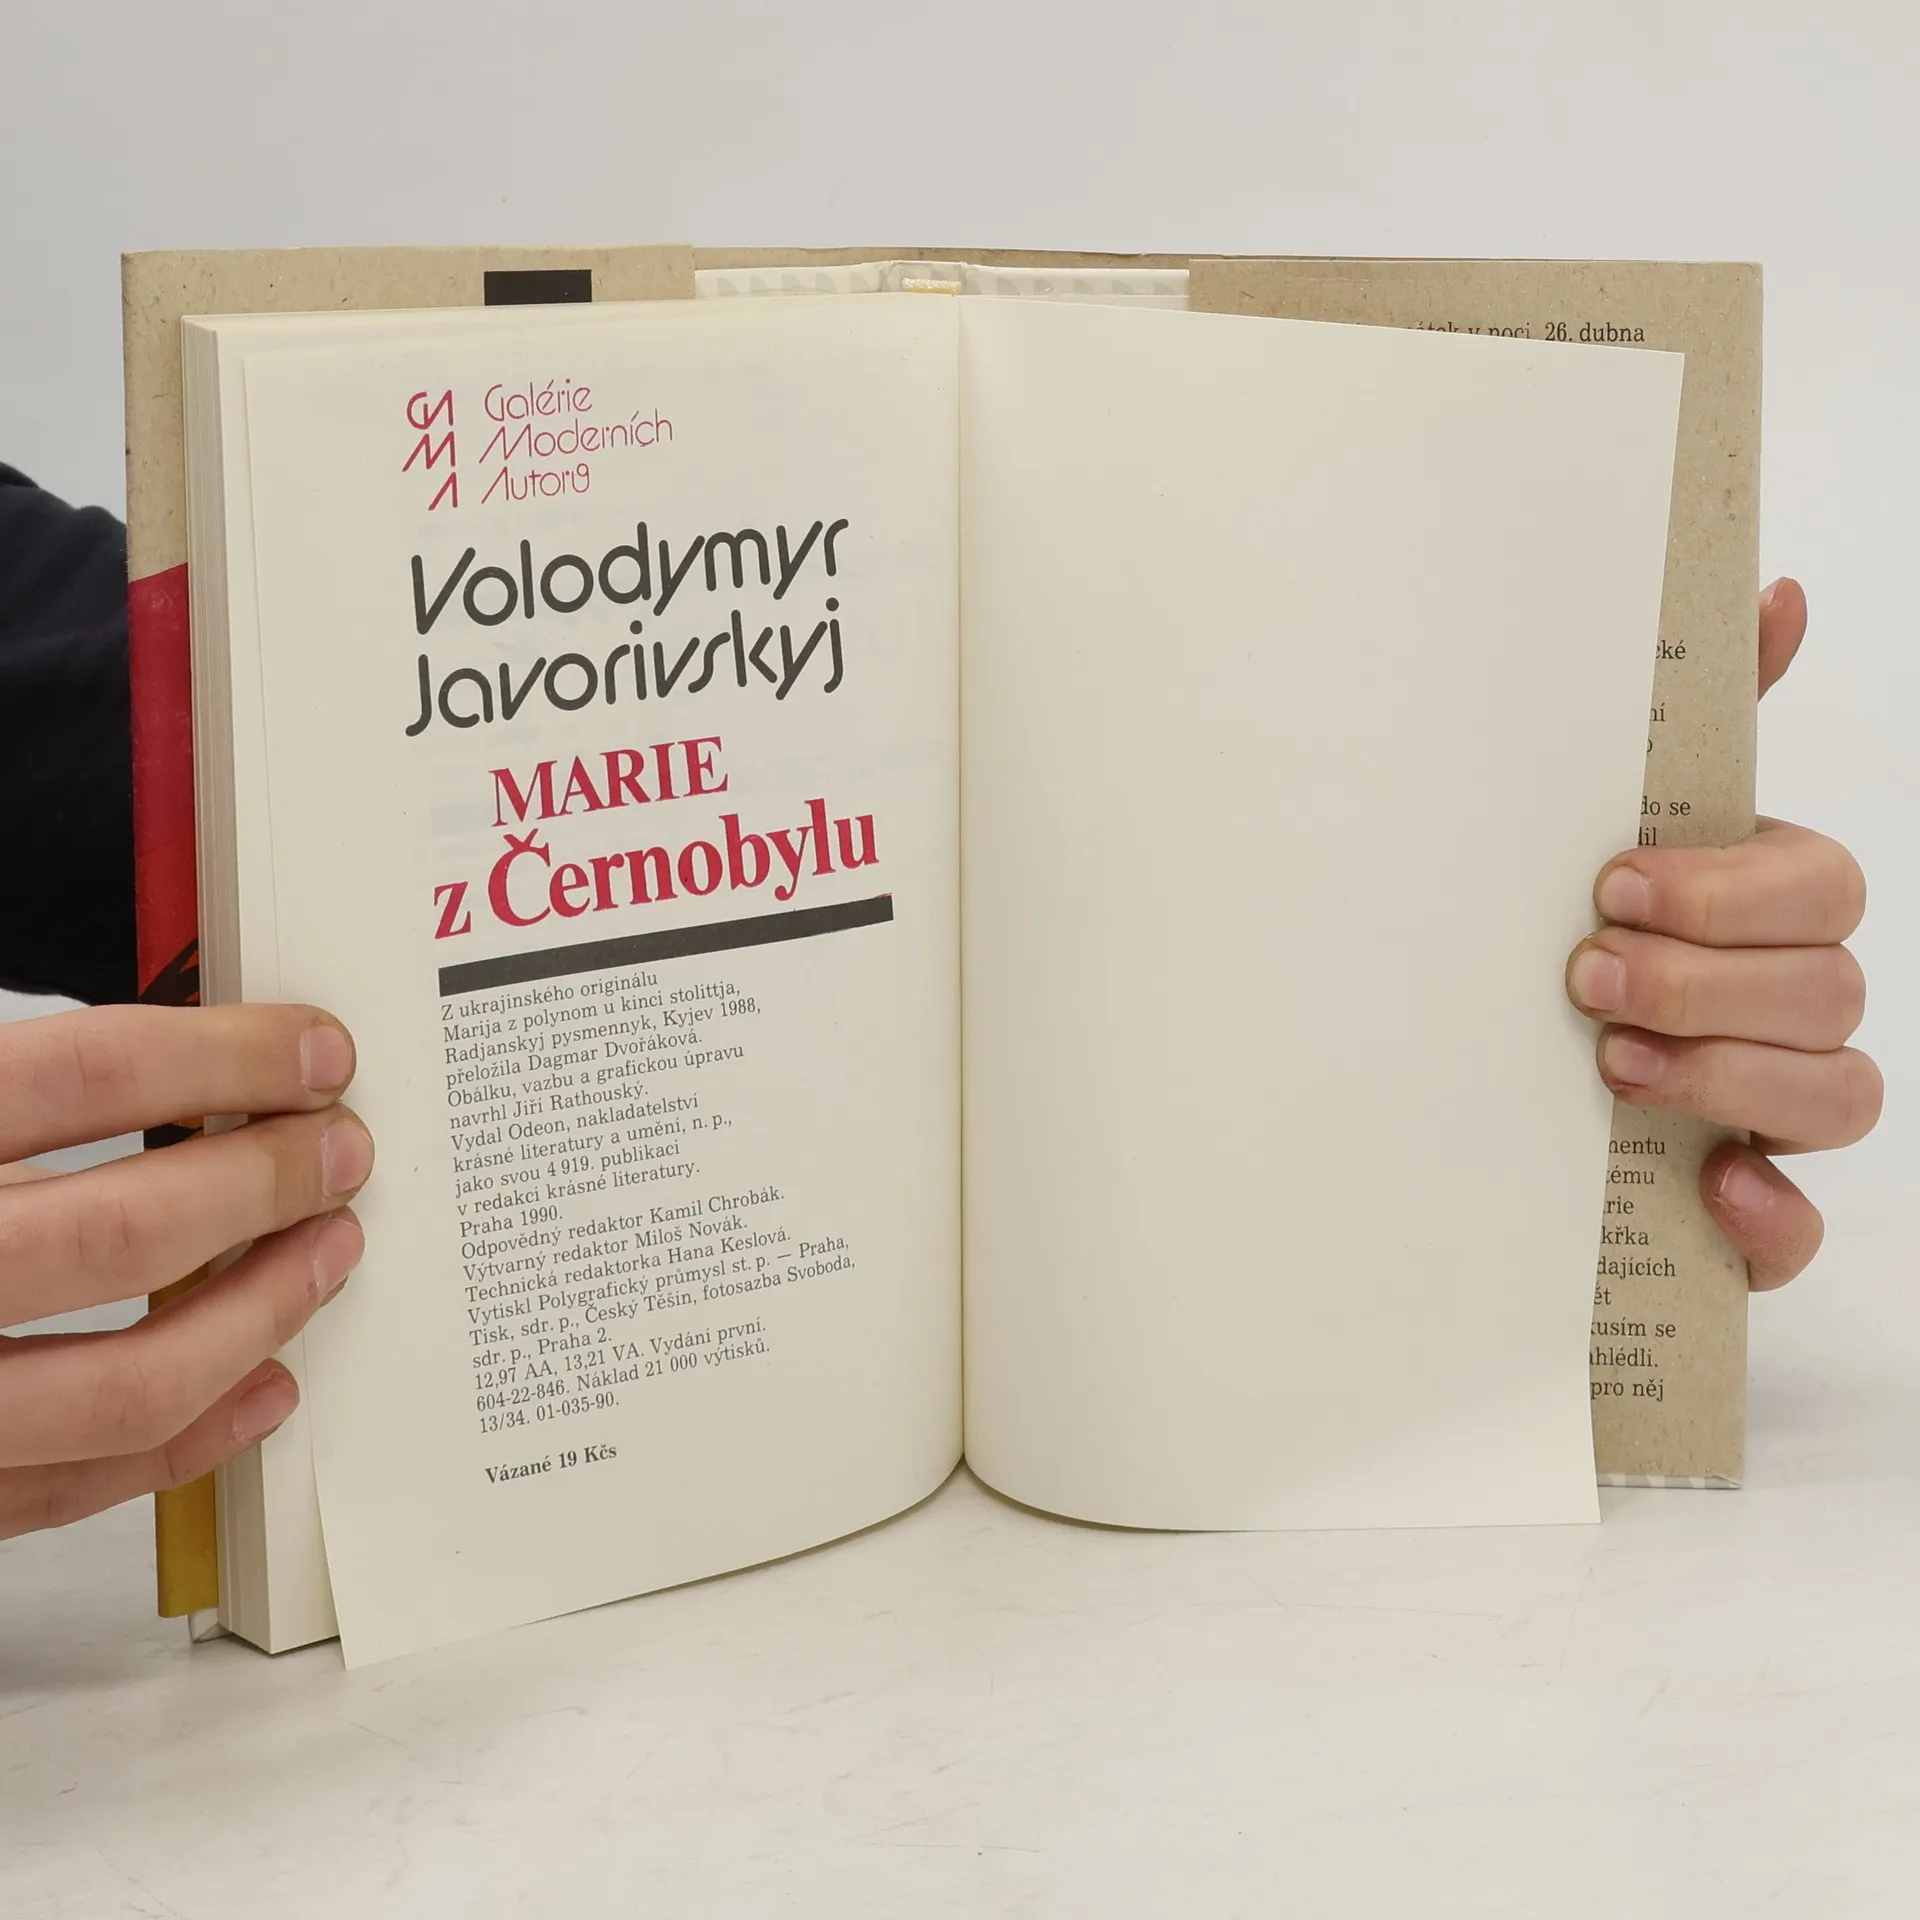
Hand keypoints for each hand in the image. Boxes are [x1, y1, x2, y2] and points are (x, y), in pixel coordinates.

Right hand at [0, 1004, 371, 1536]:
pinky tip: (262, 1386)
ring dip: (256, 1316)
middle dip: (265, 1183)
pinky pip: (69, 1492)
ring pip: (122, 1385)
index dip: (223, 1055)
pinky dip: (188, 1444)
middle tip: (342, 1149)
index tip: (314, 1048)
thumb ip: (3, 1092)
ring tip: (327, 1254)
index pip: (85, 1075)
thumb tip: (179, 1059)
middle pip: (124, 1229)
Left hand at [1565, 578, 1878, 1288]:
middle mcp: (1783, 1007)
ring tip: (1613, 1066)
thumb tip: (1774, 592)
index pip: (1819, 885)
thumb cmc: (1559, 935)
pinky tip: (1712, 1184)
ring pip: (1840, 1091)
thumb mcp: (1599, 829)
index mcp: (1758, 911)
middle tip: (1584, 976)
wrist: (1468, 1082)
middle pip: (1828, 986)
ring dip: (1728, 1075)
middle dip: (1705, 979)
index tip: (1611, 882)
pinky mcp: (1744, 1211)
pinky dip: (1771, 1218)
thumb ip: (1688, 721)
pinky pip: (1801, 1230)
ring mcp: (1773, 1108)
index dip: (1728, 889)